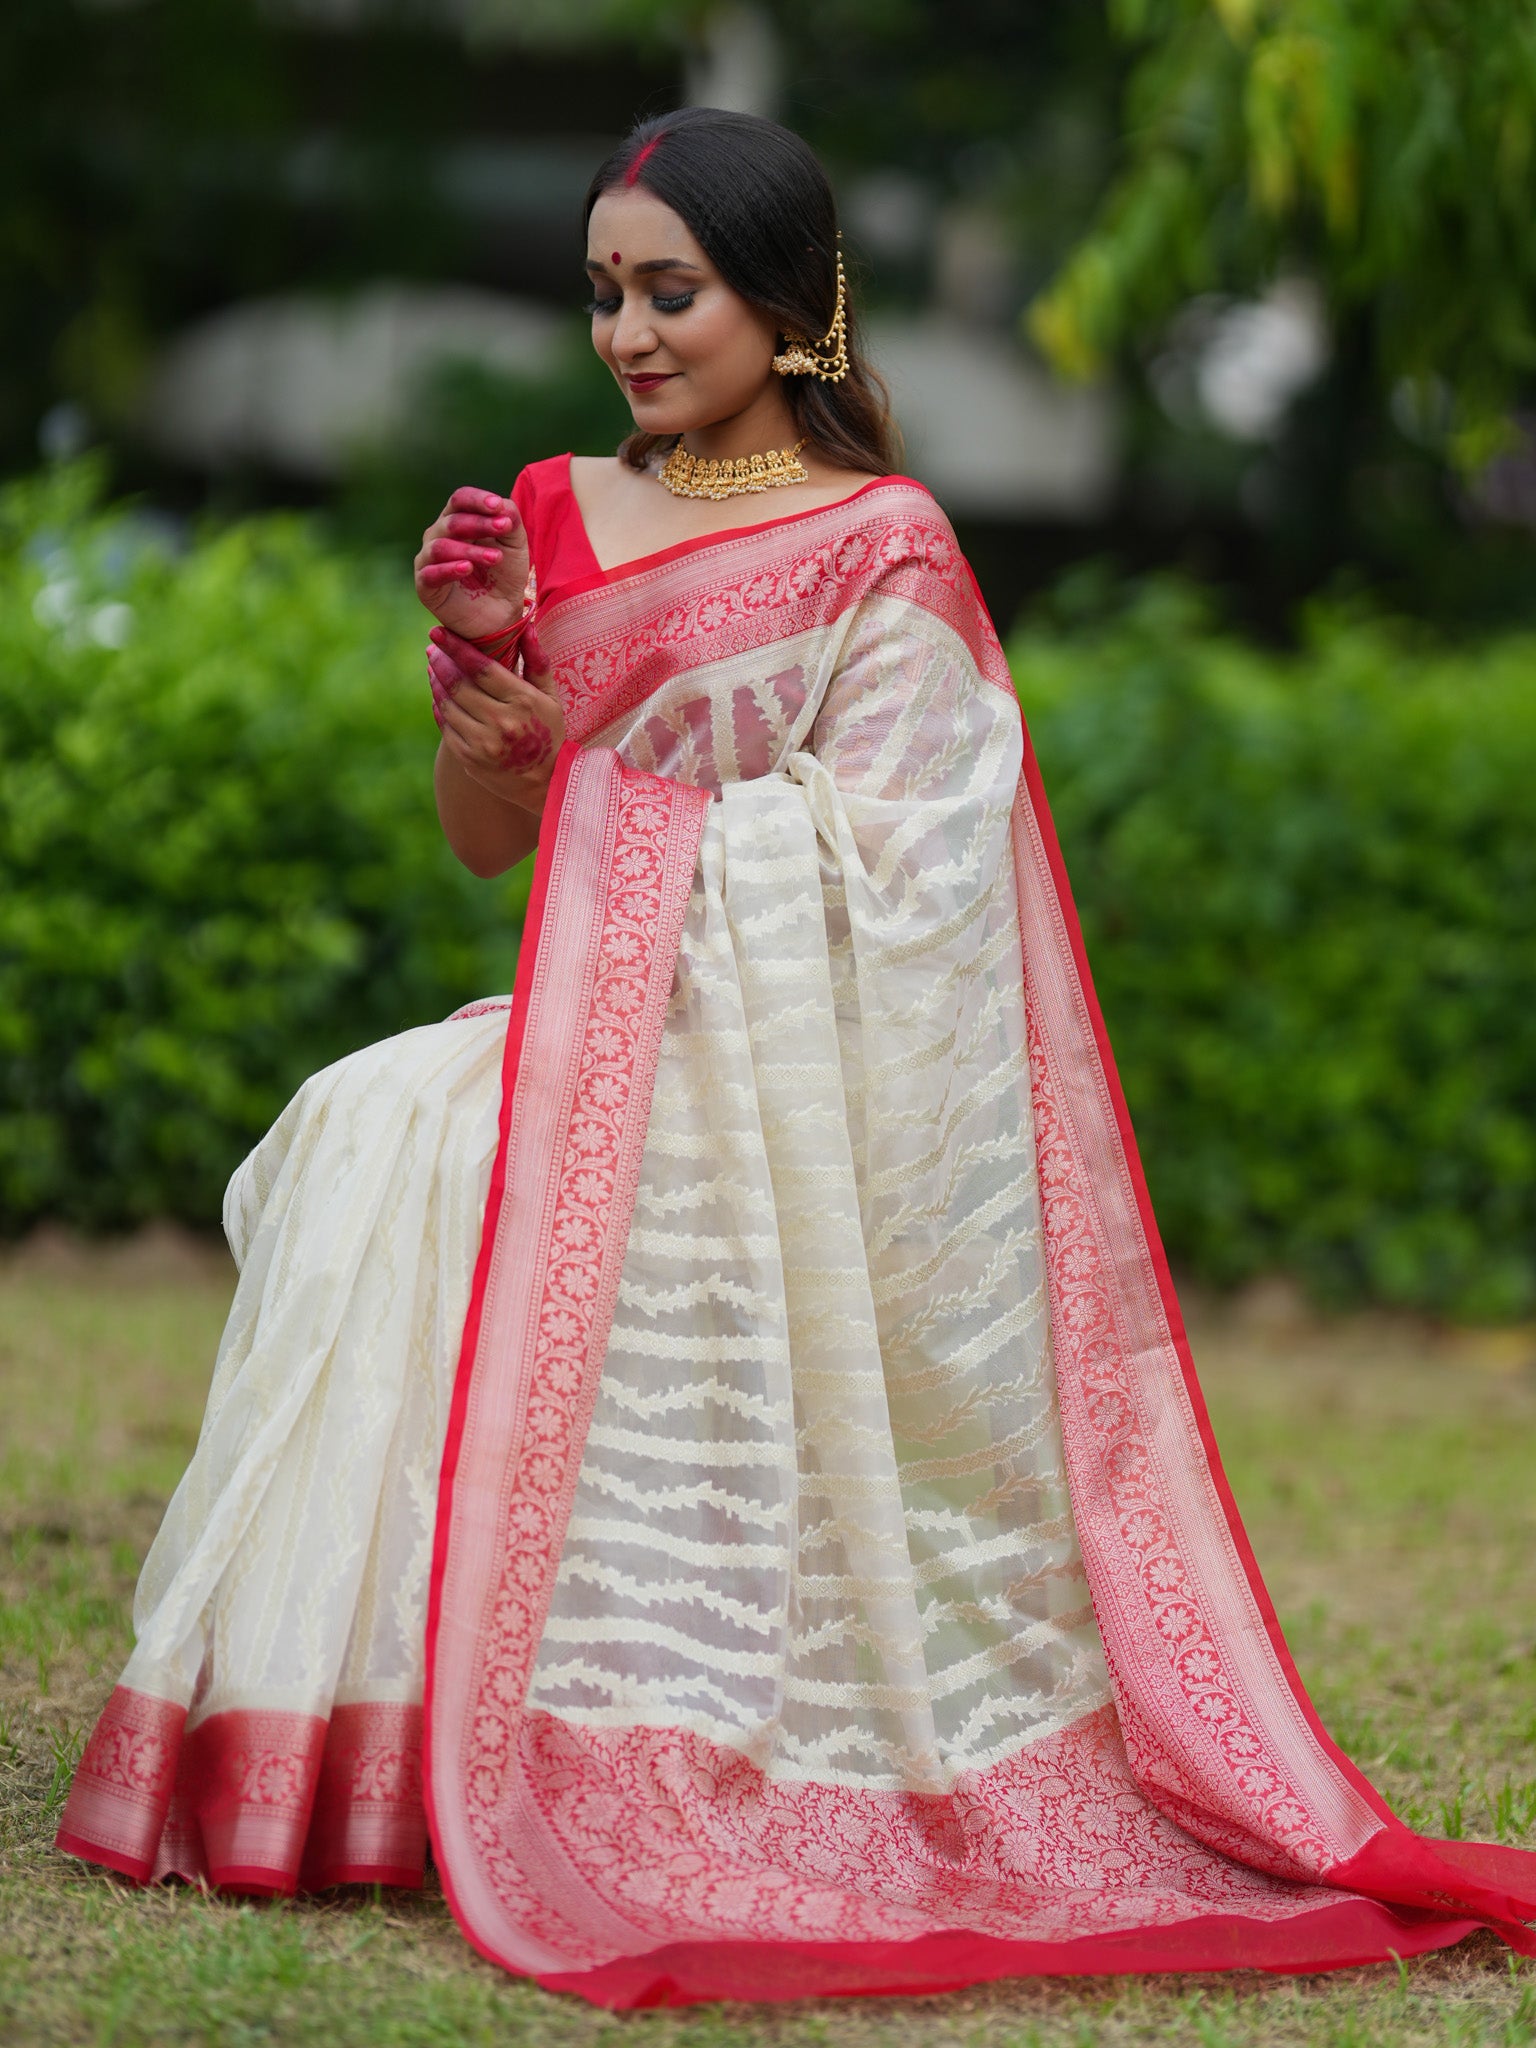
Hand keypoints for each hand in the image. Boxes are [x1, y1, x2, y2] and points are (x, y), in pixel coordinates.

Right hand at [414, 486, 529, 641]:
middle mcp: (438, 536)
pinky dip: (448, 569)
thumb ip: (510, 520)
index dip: (477, 500)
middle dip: (479, 523)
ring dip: (469, 550)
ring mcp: (429, 561)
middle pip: (451, 521)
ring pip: (440, 546)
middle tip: (504, 528)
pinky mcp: (425, 586)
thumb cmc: (504, 573)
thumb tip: (501, 504)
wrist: (502, 613)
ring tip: (495, 557)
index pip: (460, 500)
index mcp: (457, 519)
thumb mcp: (514, 544)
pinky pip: (430, 574)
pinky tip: (467, 568)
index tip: (498, 506)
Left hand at [428, 623, 563, 815]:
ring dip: (436, 683)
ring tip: (434, 669)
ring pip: (447, 704)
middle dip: (440, 662)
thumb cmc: (549, 733)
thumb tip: (526, 627)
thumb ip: (538, 662)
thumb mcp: (551, 697)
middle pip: (458, 684)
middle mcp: (501, 722)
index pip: (481, 667)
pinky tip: (439, 696)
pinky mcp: (470, 758)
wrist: (546, 782)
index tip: (437, 633)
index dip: (456, 647)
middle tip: (433, 649)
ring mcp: (483, 743)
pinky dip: (439, 707)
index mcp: (522, 702)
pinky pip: (445, 726)